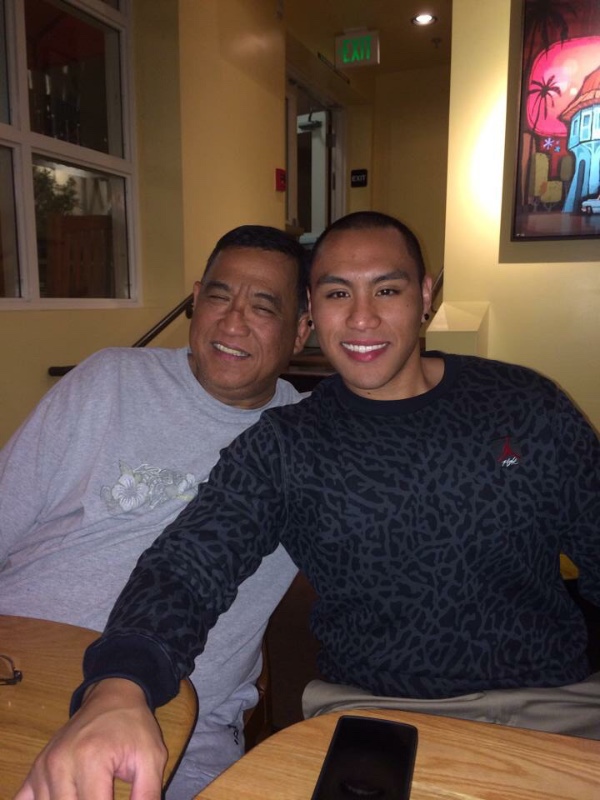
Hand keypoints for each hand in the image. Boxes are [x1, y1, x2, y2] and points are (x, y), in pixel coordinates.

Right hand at [14, 678, 166, 799]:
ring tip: (93, 793)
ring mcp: (43, 768)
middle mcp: (60, 764)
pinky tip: (64, 797)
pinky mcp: (35, 770)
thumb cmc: (134, 726)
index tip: (115, 799)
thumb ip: (147, 796)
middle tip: (104, 795)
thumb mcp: (152, 758)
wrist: (113, 696)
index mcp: (91, 760)